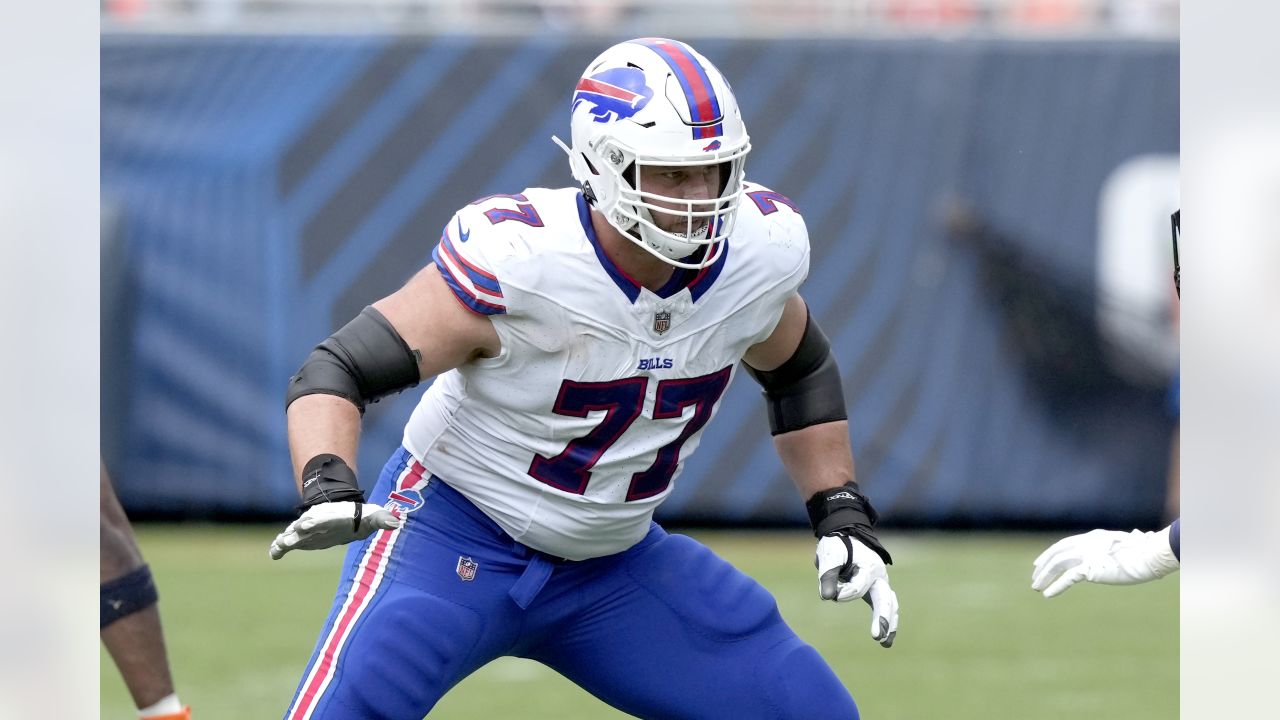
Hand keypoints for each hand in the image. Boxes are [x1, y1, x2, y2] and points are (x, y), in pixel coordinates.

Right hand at [269, 501, 402, 559]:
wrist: (342, 514)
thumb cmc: (358, 517)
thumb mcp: (371, 517)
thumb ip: (382, 519)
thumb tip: (396, 522)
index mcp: (332, 518)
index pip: (323, 518)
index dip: (317, 520)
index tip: (308, 521)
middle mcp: (316, 523)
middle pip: (304, 526)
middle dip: (297, 531)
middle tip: (288, 536)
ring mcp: (306, 531)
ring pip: (292, 535)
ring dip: (285, 540)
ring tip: (278, 545)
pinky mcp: (301, 540)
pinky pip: (285, 544)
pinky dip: (278, 548)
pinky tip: (273, 555)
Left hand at [816, 533, 898, 647]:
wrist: (847, 535)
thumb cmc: (838, 544)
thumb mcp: (830, 554)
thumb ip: (828, 574)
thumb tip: (826, 597)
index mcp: (869, 566)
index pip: (858, 587)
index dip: (843, 592)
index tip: (829, 594)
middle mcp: (879, 577)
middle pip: (884, 599)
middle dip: (881, 617)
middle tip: (876, 635)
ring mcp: (881, 584)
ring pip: (890, 606)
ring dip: (888, 624)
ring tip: (885, 643)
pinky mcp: (877, 591)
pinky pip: (887, 608)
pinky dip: (888, 622)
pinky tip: (886, 640)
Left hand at [1031, 527, 1179, 597]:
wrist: (1150, 556)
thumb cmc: (1143, 554)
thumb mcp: (1123, 550)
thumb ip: (1112, 552)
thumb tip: (1112, 558)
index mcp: (1093, 537)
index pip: (1064, 544)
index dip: (1050, 554)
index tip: (1039, 563)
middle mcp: (1086, 543)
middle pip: (1056, 553)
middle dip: (1043, 566)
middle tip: (1034, 578)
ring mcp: (1087, 554)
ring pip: (1057, 564)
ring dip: (1045, 576)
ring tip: (1036, 587)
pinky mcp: (1091, 568)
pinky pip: (1067, 578)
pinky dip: (1056, 586)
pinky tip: (1048, 594)